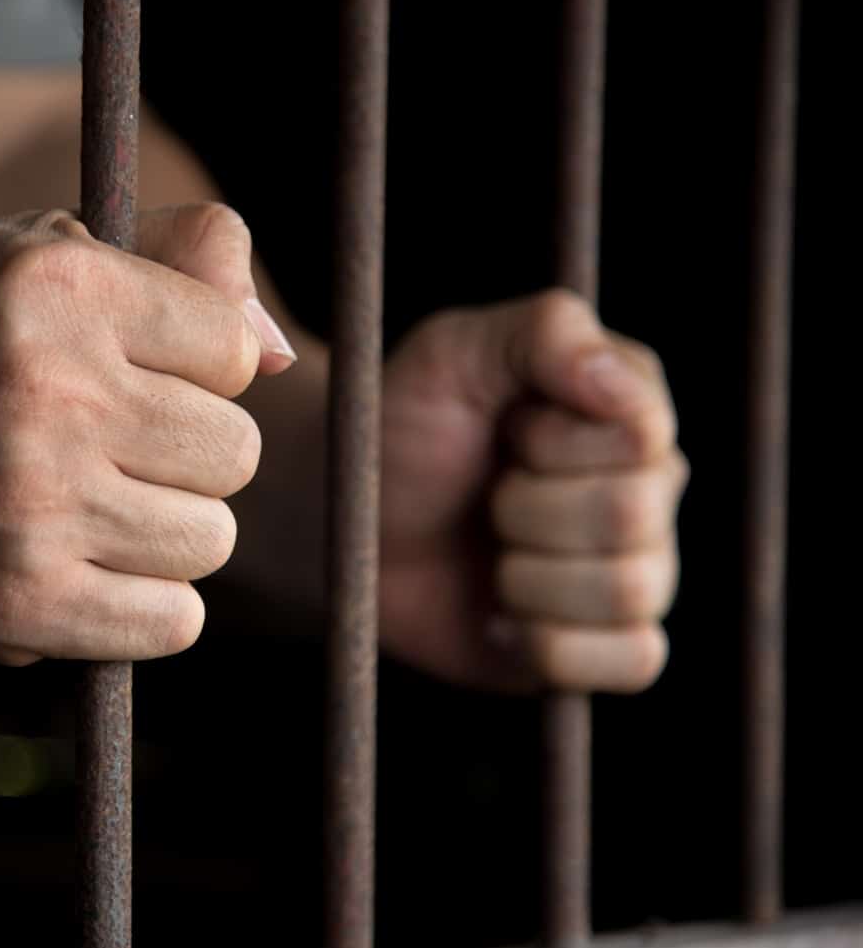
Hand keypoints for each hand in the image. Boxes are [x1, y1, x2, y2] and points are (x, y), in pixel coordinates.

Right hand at [0, 205, 293, 663]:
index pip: (236, 352)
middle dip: (189, 450)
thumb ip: (185, 258)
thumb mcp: (50, 250)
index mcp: (60, 291)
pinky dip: (148, 601)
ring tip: (97, 503)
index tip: (139, 372)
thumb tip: (280, 354)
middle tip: (115, 446)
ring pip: (212, 539)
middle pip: (235, 453)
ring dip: (169, 527)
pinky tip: (93, 563)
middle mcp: (46, 395)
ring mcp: (30, 507)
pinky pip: (174, 621)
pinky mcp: (19, 604)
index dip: (199, 367)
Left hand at [378, 290, 686, 692]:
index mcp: (628, 411)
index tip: (505, 427)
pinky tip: (501, 617)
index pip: (640, 437)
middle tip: (486, 494)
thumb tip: (624, 390)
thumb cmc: (399, 425)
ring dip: (529, 576)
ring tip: (491, 551)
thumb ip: (546, 332)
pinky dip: (553, 644)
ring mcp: (633, 569)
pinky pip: (634, 661)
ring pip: (630, 592)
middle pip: (630, 517)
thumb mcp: (454, 350)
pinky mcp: (602, 645)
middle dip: (525, 508)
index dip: (554, 442)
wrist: (345, 519)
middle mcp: (649, 490)